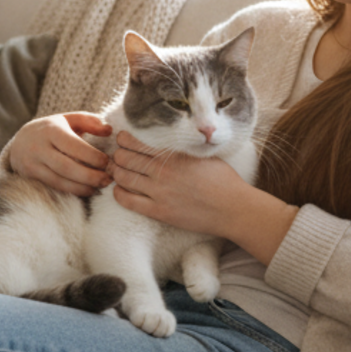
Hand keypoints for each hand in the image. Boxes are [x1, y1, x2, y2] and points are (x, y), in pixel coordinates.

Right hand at [4, 112, 113, 196]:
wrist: (18, 143)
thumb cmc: (51, 130)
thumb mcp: (67, 119)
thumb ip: (89, 121)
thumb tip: (109, 130)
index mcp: (51, 130)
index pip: (74, 146)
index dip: (93, 156)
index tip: (107, 162)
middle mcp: (39, 148)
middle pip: (67, 167)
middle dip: (90, 176)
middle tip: (108, 179)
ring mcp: (33, 165)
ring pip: (60, 181)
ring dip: (83, 187)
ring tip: (99, 187)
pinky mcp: (31, 178)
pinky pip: (54, 188)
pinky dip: (73, 191)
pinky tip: (86, 190)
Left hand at [109, 132, 248, 234]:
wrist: (233, 208)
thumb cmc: (223, 180)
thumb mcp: (202, 155)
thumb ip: (182, 148)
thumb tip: (168, 140)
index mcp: (174, 155)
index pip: (137, 142)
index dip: (124, 139)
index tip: (122, 139)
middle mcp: (163, 171)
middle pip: (126, 158)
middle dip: (118, 155)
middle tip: (117, 156)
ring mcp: (160, 192)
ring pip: (124, 178)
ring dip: (116, 172)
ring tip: (116, 171)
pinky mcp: (160, 212)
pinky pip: (129, 201)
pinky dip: (119, 194)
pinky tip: (118, 190)